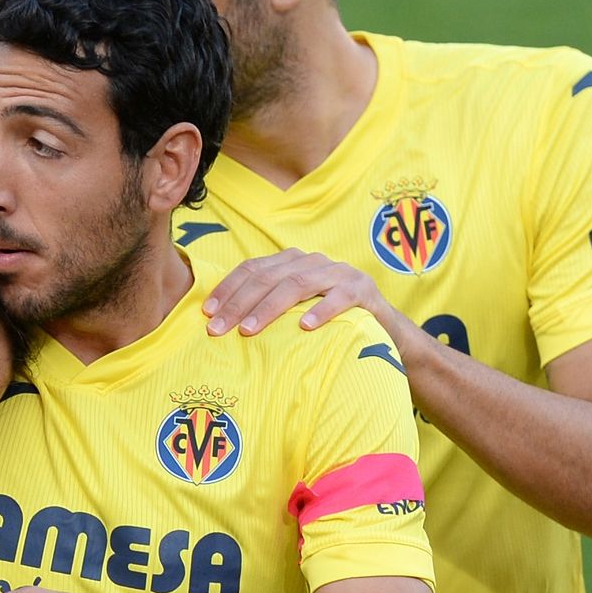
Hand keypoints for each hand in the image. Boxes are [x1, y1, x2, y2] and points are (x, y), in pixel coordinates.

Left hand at [202, 248, 411, 343]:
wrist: (385, 331)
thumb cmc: (328, 323)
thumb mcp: (294, 310)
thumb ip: (266, 307)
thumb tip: (219, 322)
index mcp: (292, 261)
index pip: (252, 268)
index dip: (228, 288)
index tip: (206, 313)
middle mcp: (313, 261)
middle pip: (268, 277)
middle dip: (239, 303)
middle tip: (218, 329)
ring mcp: (339, 272)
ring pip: (297, 284)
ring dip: (269, 308)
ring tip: (249, 331)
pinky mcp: (362, 289)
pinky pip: (339, 297)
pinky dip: (321, 310)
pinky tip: (304, 327)